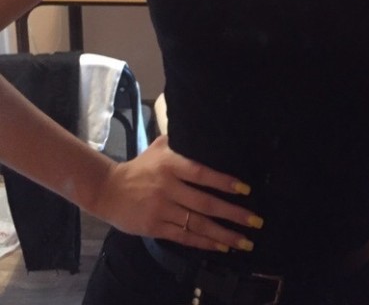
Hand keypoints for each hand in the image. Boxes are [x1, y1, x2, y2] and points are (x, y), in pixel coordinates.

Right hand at [91, 136, 262, 251]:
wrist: (108, 190)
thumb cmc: (140, 166)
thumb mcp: (159, 147)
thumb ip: (181, 141)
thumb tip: (206, 128)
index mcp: (170, 165)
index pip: (202, 173)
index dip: (224, 182)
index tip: (246, 189)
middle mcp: (168, 188)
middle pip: (205, 203)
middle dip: (233, 213)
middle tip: (256, 220)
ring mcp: (161, 209)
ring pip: (197, 224)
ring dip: (223, 233)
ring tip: (244, 240)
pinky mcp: (155, 227)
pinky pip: (184, 236)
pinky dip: (204, 242)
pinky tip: (221, 246)